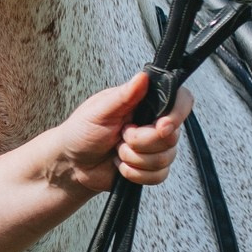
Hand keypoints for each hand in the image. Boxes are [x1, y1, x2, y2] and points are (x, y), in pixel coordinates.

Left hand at [49, 73, 190, 194]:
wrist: (71, 163)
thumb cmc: (81, 131)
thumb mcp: (99, 111)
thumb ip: (124, 95)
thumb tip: (143, 76)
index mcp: (145, 103)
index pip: (180, 101)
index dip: (176, 115)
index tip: (160, 126)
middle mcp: (154, 124)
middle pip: (172, 136)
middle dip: (141, 142)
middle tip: (120, 136)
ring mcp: (155, 148)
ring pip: (165, 158)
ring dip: (134, 158)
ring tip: (116, 151)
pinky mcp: (151, 169)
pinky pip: (158, 176)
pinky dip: (135, 174)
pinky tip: (120, 166)